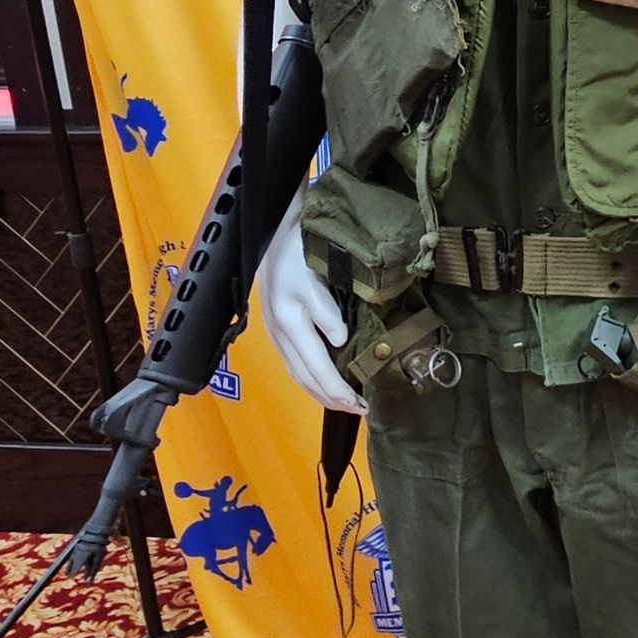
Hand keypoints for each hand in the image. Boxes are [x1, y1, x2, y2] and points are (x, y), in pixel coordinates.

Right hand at [255, 185, 364, 416]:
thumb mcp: (314, 275)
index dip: (339, 391)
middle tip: (359, 410)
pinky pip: (294, 362)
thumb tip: (339, 341)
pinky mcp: (278, 326)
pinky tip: (323, 380)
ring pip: (298, 373)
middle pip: (306, 378)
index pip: (317, 369)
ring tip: (344, 402)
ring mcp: (277, 331)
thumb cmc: (299, 248)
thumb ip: (325, 310)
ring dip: (320, 392)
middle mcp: (281, 333)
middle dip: (332, 398)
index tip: (362, 404)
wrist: (275, 227)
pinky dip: (310, 377)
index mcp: (291, 323)